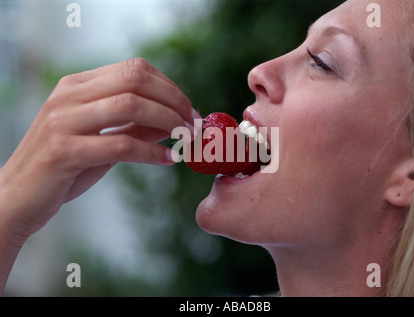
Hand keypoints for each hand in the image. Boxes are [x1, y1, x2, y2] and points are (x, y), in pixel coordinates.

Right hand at [0, 57, 197, 242]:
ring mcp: (63, 120)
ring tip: (185, 139)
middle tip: (193, 124)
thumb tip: (174, 121)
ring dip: (168, 121)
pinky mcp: (63, 150)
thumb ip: (135, 126)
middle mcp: (69, 96)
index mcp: (77, 86)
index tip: (189, 109)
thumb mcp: (102, 140)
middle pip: (136, 80)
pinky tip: (168, 160)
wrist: (17, 196)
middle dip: (174, 101)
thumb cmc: (64, 167)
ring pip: (130, 105)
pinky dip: (152, 153)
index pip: (134, 69)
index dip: (169, 87)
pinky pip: (120, 144)